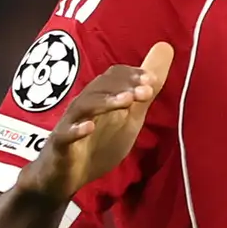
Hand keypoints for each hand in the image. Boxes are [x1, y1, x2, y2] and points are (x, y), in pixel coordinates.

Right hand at [43, 40, 174, 199]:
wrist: (64, 176)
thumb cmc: (96, 143)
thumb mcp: (128, 119)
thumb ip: (144, 93)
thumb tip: (165, 51)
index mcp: (100, 99)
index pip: (113, 77)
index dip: (131, 74)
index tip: (152, 78)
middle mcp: (84, 106)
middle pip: (99, 88)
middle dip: (124, 86)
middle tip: (147, 90)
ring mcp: (70, 124)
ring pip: (84, 106)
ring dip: (106, 102)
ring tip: (126, 102)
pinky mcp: (60, 146)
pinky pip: (65, 135)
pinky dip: (77, 130)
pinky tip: (89, 128)